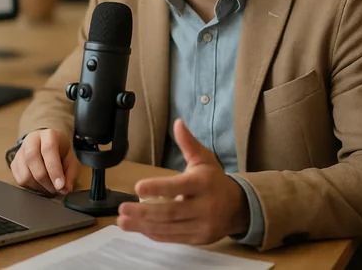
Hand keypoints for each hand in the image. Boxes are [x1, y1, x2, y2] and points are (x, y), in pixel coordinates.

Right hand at [10, 129, 79, 195]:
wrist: (47, 144)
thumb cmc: (60, 152)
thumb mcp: (71, 159)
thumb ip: (70, 174)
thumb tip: (65, 189)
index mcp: (48, 135)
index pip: (48, 150)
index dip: (54, 170)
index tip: (60, 186)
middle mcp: (31, 140)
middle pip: (33, 160)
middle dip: (45, 181)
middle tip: (55, 190)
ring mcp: (20, 151)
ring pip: (25, 174)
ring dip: (38, 186)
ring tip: (49, 187)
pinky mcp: (13, 162)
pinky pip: (19, 180)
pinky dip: (30, 187)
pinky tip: (40, 185)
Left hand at [117, 119, 249, 243]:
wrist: (238, 208)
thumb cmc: (214, 180)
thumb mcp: (204, 159)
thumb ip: (189, 144)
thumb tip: (178, 123)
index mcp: (204, 184)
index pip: (179, 186)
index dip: (158, 187)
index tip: (138, 186)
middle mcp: (204, 206)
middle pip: (171, 212)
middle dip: (144, 212)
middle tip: (123, 207)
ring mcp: (201, 225)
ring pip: (168, 228)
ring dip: (143, 225)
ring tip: (122, 220)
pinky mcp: (197, 239)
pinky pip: (172, 237)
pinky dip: (153, 233)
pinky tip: (138, 228)